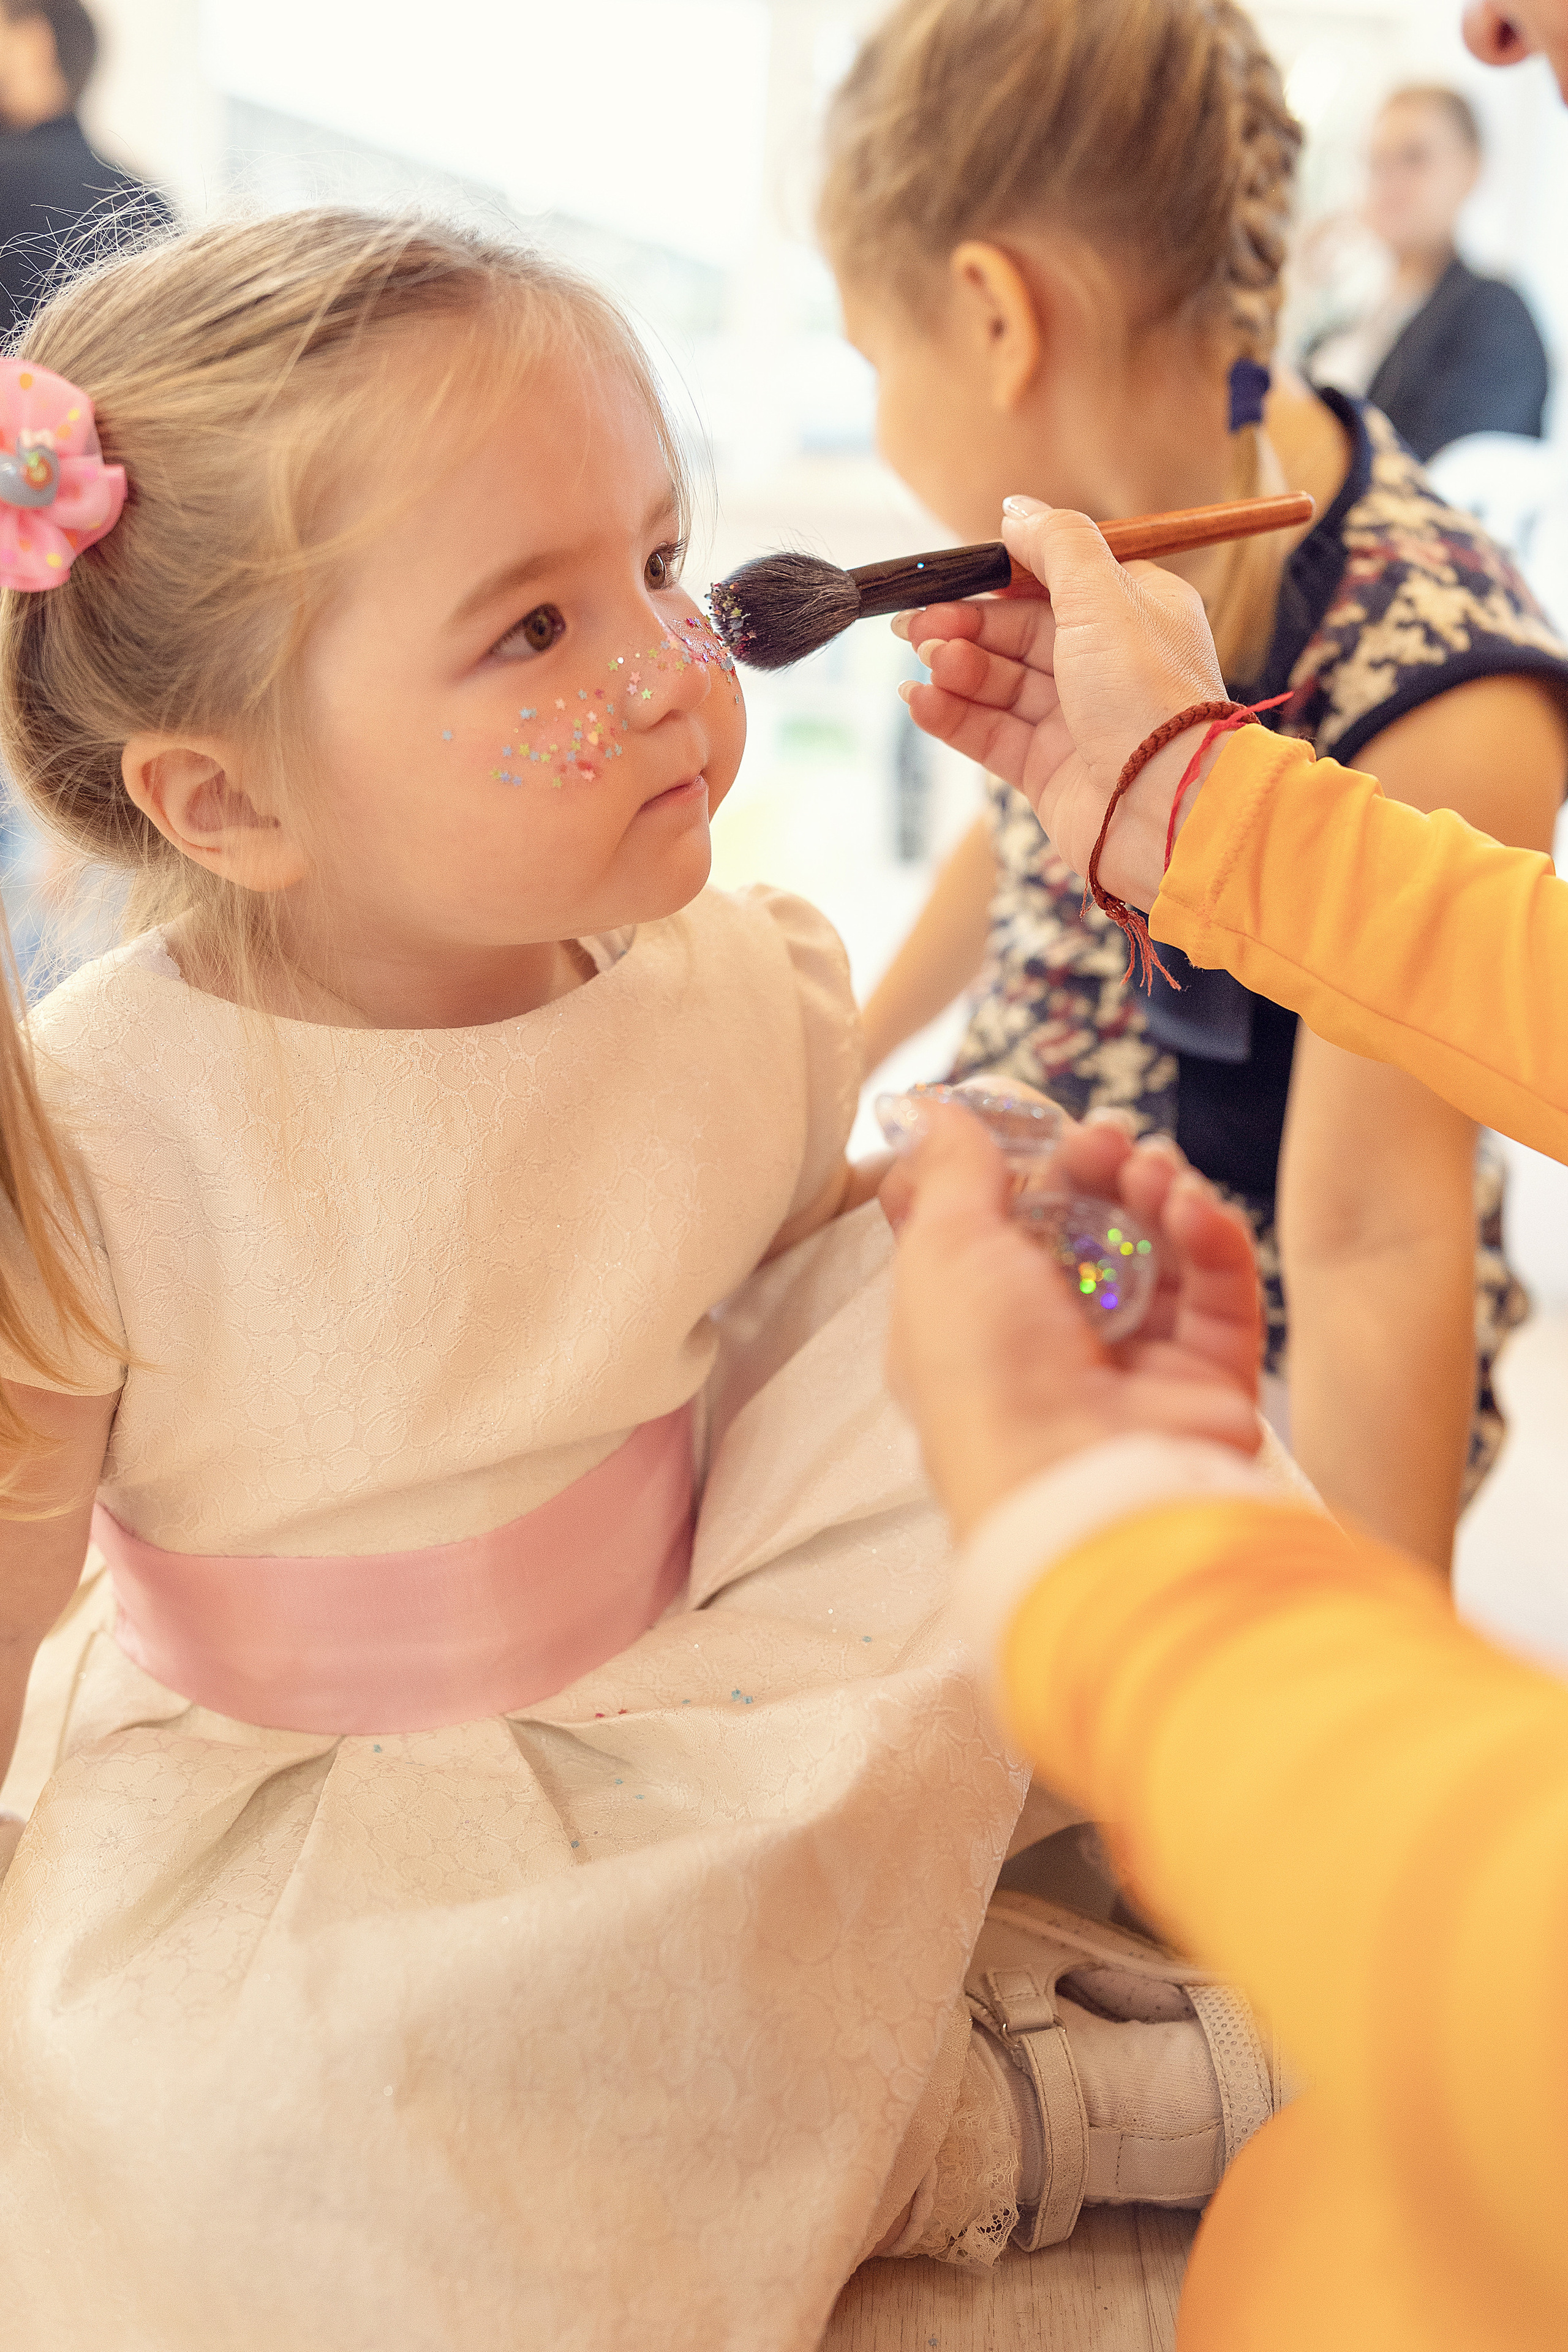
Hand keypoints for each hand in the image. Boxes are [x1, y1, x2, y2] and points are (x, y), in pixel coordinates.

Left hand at [885, 1103, 1262, 1539]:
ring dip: (1157, 1193)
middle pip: (1090, 1229)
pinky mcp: (1204, 1379)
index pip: (1003, 1226)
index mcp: (973, 1318)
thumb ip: (948, 1171)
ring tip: (1152, 1171)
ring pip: (1159, 1252)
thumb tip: (926, 1108)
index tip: (1039, 1125)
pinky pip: (1218, 1292)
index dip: (1026, 1170)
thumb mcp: (942, 1251)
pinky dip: (1211, 1238)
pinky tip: (1193, 1209)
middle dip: (1099, 1170)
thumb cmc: (986, 1376)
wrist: (1074, 1483)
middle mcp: (1051, 1342)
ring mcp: (1133, 1363)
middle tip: (1104, 1140)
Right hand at [895, 499, 1225, 909]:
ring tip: (929, 661)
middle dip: (965, 623)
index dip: (1000, 576)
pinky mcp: (1047, 769)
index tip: (953, 574)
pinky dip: (950, 714)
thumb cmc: (1148, 697)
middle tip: (918, 625)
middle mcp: (1104, 663)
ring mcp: (1073, 719)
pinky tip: (918, 699)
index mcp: (1132, 612)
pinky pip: (987, 732)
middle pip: (1017, 630)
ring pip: (997, 681)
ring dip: (956, 666)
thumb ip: (1057, 546)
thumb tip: (1015, 509)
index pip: (1054, 580)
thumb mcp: (1104, 596)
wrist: (1166, 810)